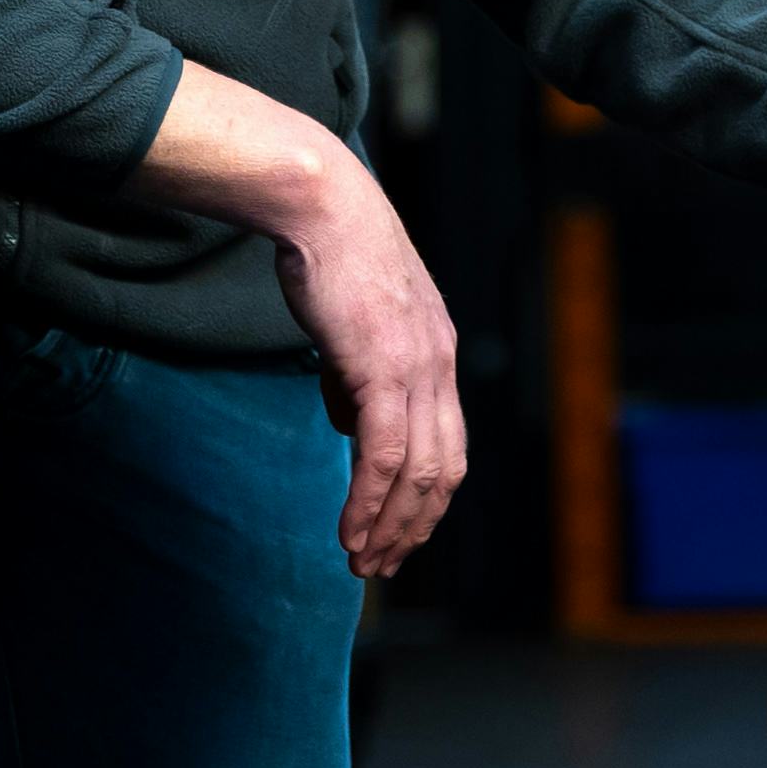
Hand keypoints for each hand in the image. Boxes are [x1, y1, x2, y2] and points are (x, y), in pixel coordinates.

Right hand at [126, 63, 467, 577]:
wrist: (320, 203)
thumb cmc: (327, 252)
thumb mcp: (353, 322)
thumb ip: (355, 378)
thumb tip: (349, 427)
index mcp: (437, 352)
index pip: (446, 444)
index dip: (425, 497)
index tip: (396, 533)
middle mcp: (439, 364)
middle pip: (443, 469)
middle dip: (414, 526)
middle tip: (380, 565)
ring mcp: (417, 367)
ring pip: (418, 472)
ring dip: (390, 526)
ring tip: (361, 562)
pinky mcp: (382, 367)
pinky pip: (384, 455)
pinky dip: (369, 502)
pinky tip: (350, 531)